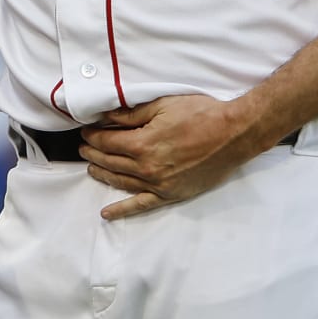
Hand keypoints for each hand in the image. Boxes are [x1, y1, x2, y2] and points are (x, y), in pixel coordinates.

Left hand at [79, 94, 260, 219]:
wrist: (233, 134)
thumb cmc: (201, 114)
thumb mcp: (163, 105)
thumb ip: (131, 114)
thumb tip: (106, 116)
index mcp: (143, 143)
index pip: (107, 141)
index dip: (93, 135)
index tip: (86, 131)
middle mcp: (147, 168)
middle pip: (110, 161)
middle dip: (93, 153)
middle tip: (83, 147)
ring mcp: (158, 184)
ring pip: (121, 182)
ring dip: (102, 174)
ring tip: (90, 168)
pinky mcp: (171, 194)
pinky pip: (141, 205)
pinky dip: (122, 210)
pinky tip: (107, 213)